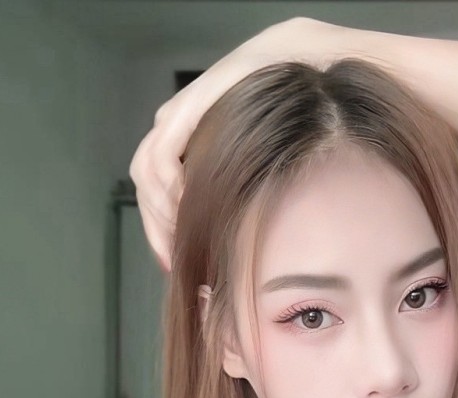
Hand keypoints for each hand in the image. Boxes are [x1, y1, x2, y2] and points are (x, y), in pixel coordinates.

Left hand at [128, 17, 343, 271]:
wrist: (308, 69)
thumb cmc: (295, 118)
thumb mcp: (264, 169)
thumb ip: (242, 199)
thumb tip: (240, 251)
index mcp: (191, 147)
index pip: (157, 194)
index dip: (160, 233)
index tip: (177, 264)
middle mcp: (177, 130)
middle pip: (146, 188)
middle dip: (157, 229)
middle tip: (178, 261)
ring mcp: (178, 116)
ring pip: (146, 171)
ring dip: (160, 211)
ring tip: (186, 238)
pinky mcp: (188, 107)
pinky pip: (161, 152)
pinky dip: (167, 183)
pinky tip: (186, 205)